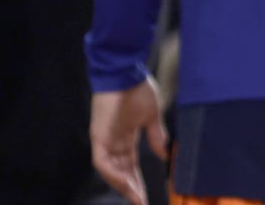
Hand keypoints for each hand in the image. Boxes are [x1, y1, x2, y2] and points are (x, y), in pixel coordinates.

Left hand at [90, 77, 166, 204]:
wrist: (125, 73)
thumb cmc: (138, 89)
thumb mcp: (151, 116)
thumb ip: (156, 135)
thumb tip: (166, 153)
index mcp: (126, 137)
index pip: (132, 165)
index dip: (138, 181)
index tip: (146, 196)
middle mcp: (113, 142)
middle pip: (121, 172)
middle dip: (131, 189)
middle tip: (141, 203)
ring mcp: (104, 141)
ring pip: (111, 171)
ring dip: (123, 185)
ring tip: (136, 197)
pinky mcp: (98, 137)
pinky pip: (102, 162)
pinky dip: (113, 174)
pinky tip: (126, 183)